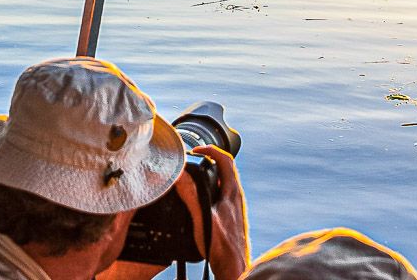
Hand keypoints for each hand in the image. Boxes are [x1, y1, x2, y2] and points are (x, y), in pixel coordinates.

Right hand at [193, 145, 249, 279]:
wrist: (233, 267)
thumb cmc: (222, 247)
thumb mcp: (202, 218)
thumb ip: (191, 195)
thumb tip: (180, 175)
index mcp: (232, 193)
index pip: (226, 160)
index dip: (211, 150)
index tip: (196, 149)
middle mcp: (235, 198)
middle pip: (225, 169)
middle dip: (208, 160)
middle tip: (192, 160)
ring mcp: (234, 207)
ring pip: (223, 183)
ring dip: (209, 176)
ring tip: (192, 177)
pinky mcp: (230, 217)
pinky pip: (220, 196)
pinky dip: (209, 190)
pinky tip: (198, 200)